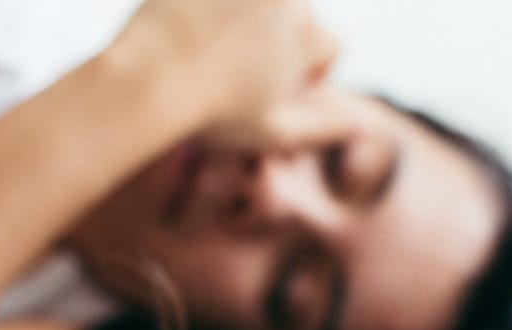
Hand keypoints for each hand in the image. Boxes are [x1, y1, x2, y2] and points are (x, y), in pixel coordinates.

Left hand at [116, 0, 343, 148]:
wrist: (147, 77)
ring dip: (248, 19)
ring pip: (264, 3)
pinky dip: (214, 10)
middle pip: (298, 17)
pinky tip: (194, 32)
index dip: (311, 73)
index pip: (330, 47)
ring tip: (213, 50)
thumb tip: (364, 127)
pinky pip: (219, 0)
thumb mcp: (273, 134)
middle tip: (241, 72)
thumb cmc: (211, 114)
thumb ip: (324, 130)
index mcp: (308, 35)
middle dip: (280, 40)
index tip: (280, 90)